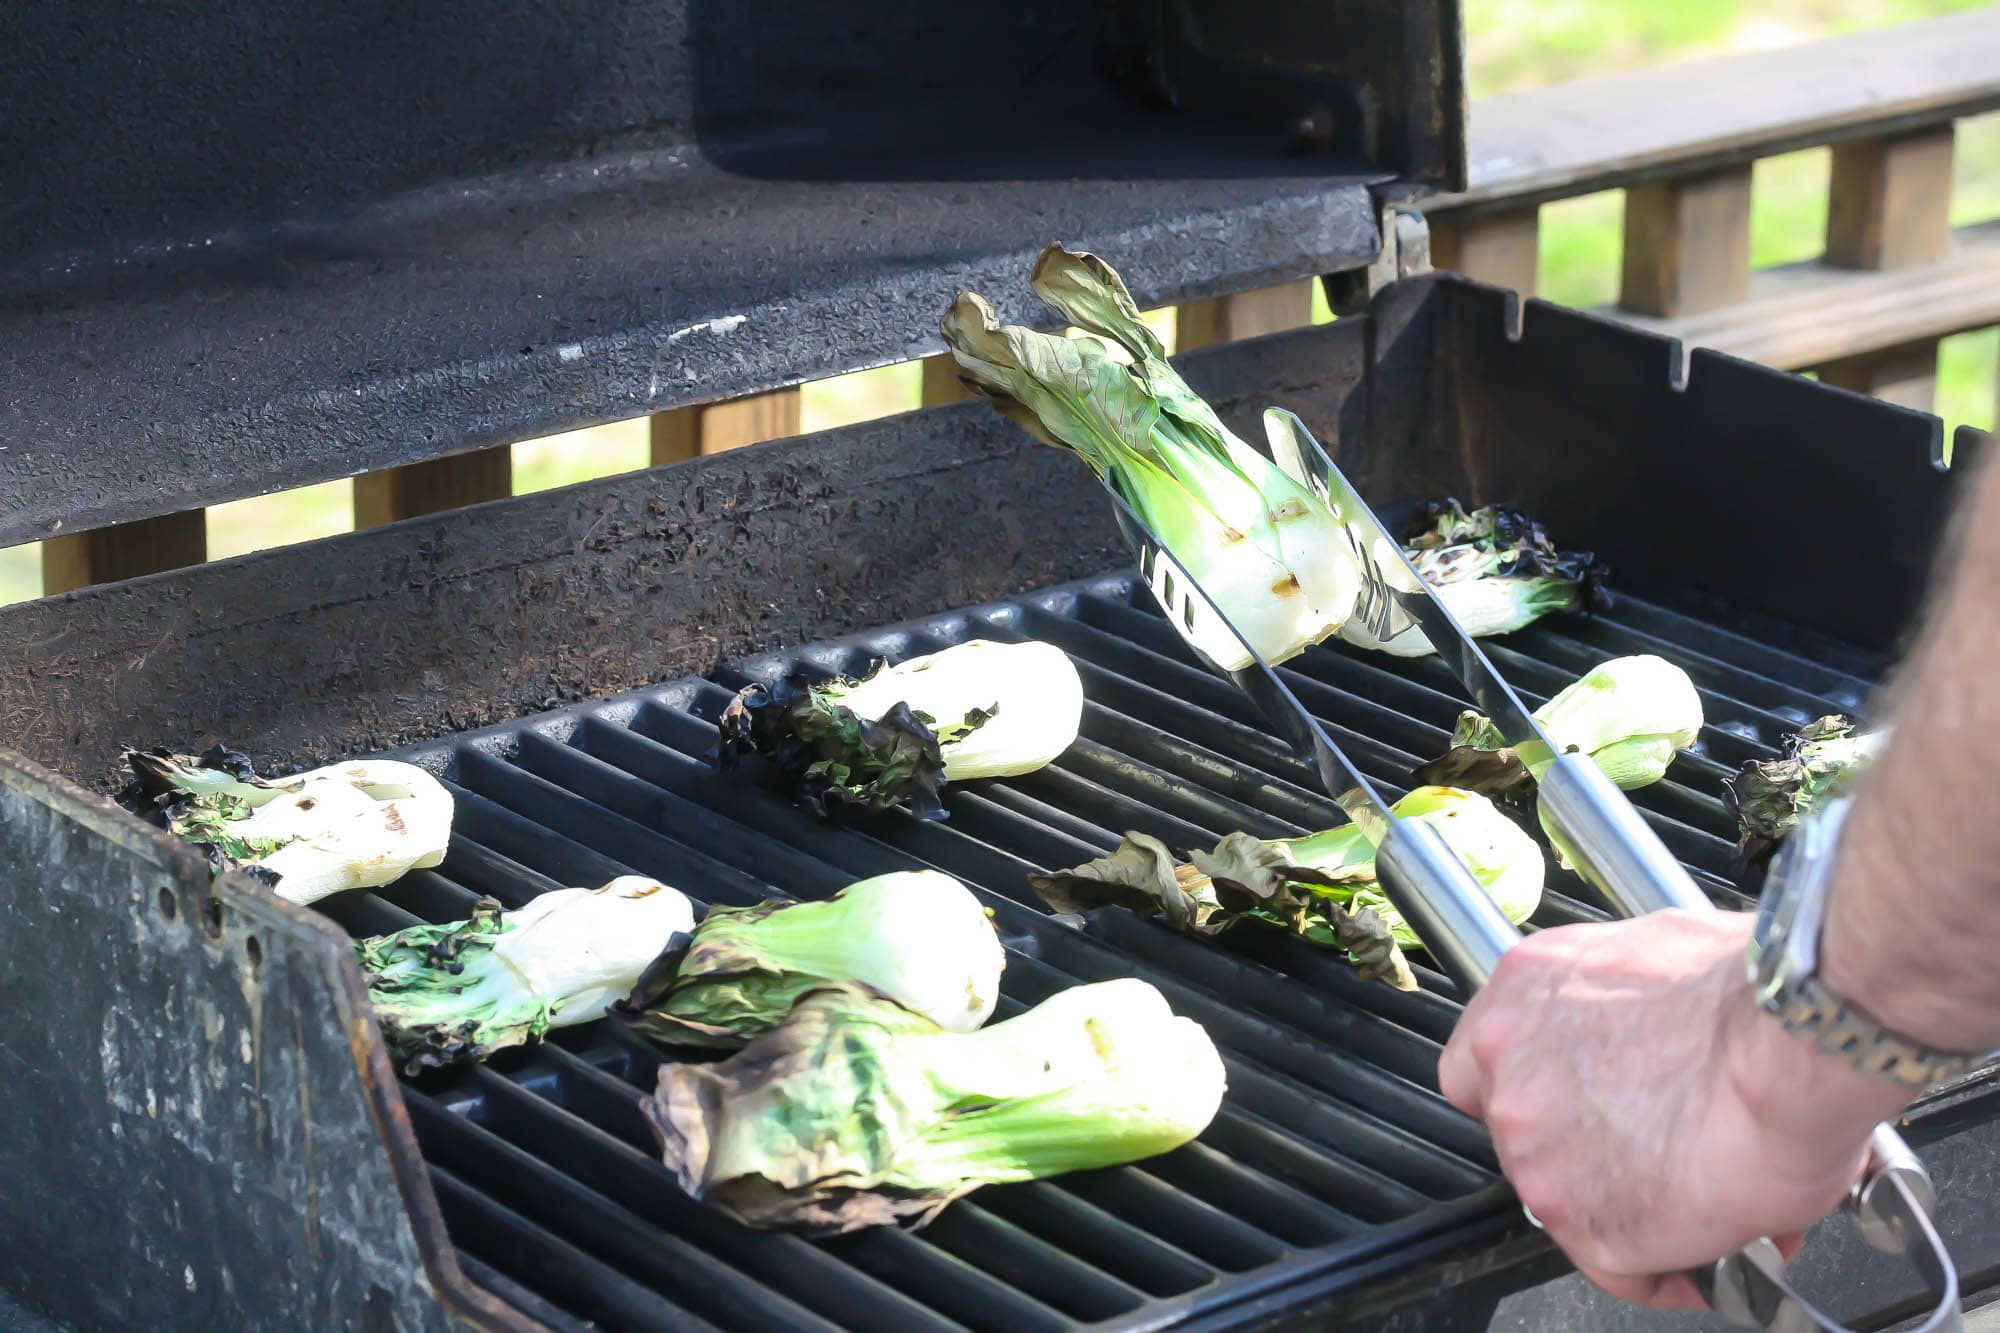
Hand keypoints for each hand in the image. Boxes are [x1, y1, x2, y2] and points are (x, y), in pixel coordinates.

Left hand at [1438, 910, 1903, 1308]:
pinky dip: (1672, 1266)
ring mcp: (1536, 1152)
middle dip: (1591, 1154)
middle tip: (1662, 1152)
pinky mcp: (1583, 1221)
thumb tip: (1653, 1036)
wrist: (1793, 1045)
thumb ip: (1619, 1004)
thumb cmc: (1752, 995)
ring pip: (1572, 1205)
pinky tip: (1720, 1239)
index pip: (1482, 1066)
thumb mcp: (1658, 953)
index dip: (1539, 1097)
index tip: (1577, 1111)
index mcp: (1521, 998)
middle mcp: (1509, 1074)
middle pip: (1527, 1139)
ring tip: (1709, 1195)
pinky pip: (1622, 1268)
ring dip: (1634, 1208)